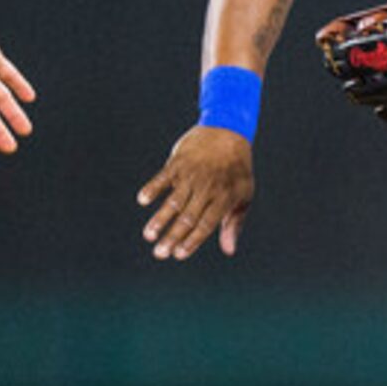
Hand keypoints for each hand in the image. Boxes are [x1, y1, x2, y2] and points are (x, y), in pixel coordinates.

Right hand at [137, 126, 254, 260]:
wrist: (227, 130)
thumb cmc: (236, 169)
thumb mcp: (243, 195)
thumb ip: (233, 223)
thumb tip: (228, 251)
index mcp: (224, 198)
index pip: (206, 224)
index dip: (192, 240)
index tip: (179, 255)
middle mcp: (207, 188)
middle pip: (188, 217)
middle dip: (172, 237)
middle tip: (159, 254)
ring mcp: (191, 175)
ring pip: (174, 201)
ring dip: (160, 219)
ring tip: (148, 235)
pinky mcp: (178, 163)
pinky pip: (163, 177)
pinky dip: (153, 188)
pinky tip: (143, 200)